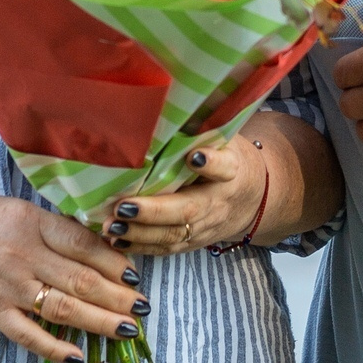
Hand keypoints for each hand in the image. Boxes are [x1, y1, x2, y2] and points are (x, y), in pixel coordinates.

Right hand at [0, 193, 145, 362]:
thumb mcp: (18, 211)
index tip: (135, 275)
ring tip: (127, 330)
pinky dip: (54, 348)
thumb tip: (102, 249)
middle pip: (81, 280)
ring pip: (63, 308)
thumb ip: (54, 230)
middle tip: (144, 308)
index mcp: (32, 222)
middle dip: (118, 297)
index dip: (115, 261)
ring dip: (100, 322)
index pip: (84, 244)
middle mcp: (22, 254)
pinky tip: (78, 357)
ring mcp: (6, 286)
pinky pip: (27, 334)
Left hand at [106, 134, 266, 254]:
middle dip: (154, 211)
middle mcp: (218, 201)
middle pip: (188, 210)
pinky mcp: (193, 242)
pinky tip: (116, 240)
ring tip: (111, 226)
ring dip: (140, 233)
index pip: (224, 167)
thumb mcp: (224, 141)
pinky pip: (166, 249)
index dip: (211, 163)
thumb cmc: (227, 160)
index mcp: (230, 170)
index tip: (194, 157)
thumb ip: (200, 134)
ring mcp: (205, 226)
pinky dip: (140, 246)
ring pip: (173, 235)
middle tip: (123, 207)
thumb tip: (165, 113)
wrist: (251, 199)